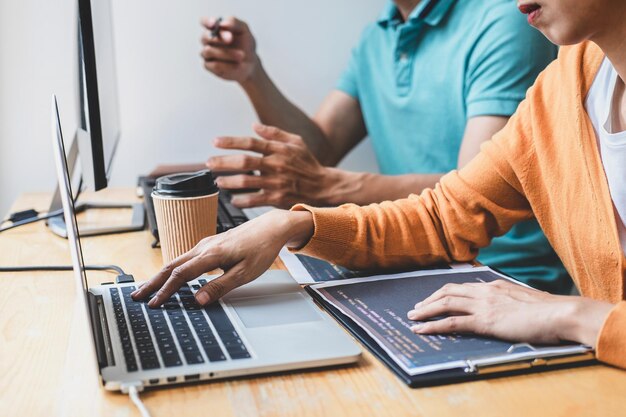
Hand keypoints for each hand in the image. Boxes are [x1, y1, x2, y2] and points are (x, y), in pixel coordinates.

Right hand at [131, 209, 313, 307]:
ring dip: (160, 275)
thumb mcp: (246, 273)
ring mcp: (205, 244)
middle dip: (153, 282)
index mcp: (212, 254)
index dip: (166, 291)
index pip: (181, 275)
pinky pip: (185, 258)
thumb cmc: (261, 249)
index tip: (154, 303)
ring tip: (148, 289)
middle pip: (171, 265)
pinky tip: (170, 277)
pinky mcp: (209, 245)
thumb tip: (198, 300)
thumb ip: (221, 287)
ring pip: (176, 261)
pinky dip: (172, 269)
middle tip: (137, 296)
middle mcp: (204, 247)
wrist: (271, 227)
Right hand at [200, 16, 259, 82]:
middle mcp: (208, 40)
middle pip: (205, 37)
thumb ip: (234, 23)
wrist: (250, 63)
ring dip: (227, 53)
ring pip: (209, 51)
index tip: (214, 24)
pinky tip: (237, 65)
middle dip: (218, 38)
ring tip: (242, 56)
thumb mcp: (244, 31)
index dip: (207, 22)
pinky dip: (228, 65)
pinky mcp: (208, 66)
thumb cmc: (245, 45)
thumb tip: (222, 24)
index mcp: (214, 28)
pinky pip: (215, 65)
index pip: (204, 22)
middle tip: (230, 39)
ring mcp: (206, 53)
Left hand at [207, 124, 336, 207]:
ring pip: (246, 181)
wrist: (324, 186)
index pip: (250, 142)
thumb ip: (275, 133)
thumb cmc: (309, 164)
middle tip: (209, 162)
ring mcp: (276, 182)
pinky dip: (242, 200)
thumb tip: (254, 126)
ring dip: (229, 181)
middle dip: (223, 161)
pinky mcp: (278, 198)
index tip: (215, 141)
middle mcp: (276, 165)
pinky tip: (233, 199)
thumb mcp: (296, 142)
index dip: (231, 141)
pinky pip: (255, 200)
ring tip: (218, 181)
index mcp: (279, 150)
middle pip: (244, 161)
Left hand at [406, 279, 612, 346]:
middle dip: (429, 300)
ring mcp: (484, 305)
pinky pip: (452, 322)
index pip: (462, 286)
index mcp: (494, 285)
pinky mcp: (486, 321)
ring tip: (412, 318)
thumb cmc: (549, 310)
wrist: (560, 313)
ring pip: (445, 304)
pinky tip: (422, 329)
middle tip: (416, 308)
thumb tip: (503, 307)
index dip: (444, 292)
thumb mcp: (523, 299)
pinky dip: (433, 325)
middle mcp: (485, 291)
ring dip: (425, 311)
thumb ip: (508, 300)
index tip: (433, 298)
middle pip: (448, 291)